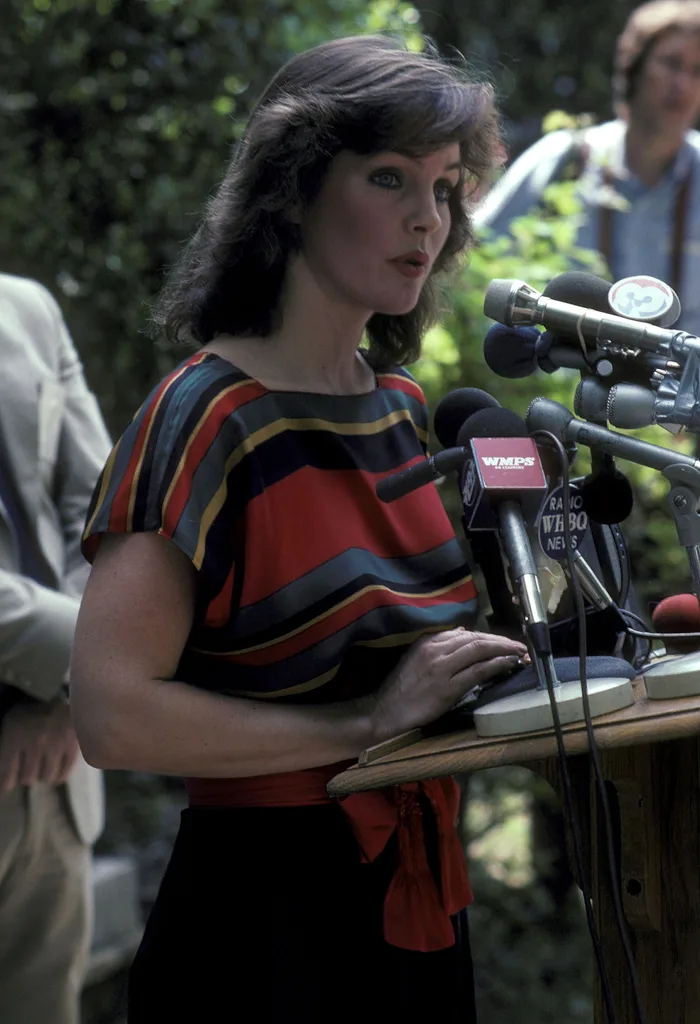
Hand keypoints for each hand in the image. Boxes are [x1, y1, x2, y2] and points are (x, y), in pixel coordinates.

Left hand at [0, 698, 79, 792]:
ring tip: (43, 768)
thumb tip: (4, 776)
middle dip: (27, 776)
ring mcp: (55, 747)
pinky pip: (64, 773)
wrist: (60, 694)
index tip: (9, 783)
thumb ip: (6, 747)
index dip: (7, 782)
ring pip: (46, 777)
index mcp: (15, 738)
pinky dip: (59, 776)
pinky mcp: (72, 747)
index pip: (7, 774)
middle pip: (28, 778)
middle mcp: (34, 745)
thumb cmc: (32, 709)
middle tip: (29, 770)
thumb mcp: (12, 724)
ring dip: (42, 775)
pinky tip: (56, 771)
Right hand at [369, 628, 528, 740]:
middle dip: (500, 640)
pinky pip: (478, 671)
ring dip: (504, 649)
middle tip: (519, 645)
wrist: (387, 712)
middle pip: (475, 638)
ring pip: (479, 650)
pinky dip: (497, 664)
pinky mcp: (447, 688)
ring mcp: (441, 668)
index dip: (487, 636)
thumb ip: (439, 646)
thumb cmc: (403, 689)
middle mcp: (435, 650)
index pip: (465, 633)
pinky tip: (509, 664)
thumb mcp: (416, 658)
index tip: (502, 641)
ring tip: (520, 652)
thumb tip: (462, 632)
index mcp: (427, 642)